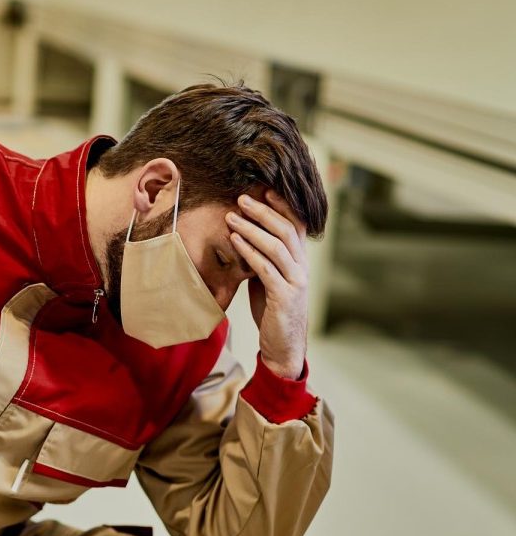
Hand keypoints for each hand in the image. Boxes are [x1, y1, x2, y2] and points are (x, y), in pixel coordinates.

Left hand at [225, 189, 308, 379]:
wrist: (283, 345)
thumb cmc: (273, 311)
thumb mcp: (269, 279)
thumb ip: (263, 259)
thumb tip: (244, 236)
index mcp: (300, 261)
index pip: (296, 225)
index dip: (282, 206)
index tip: (264, 189)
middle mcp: (302, 267)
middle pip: (286, 230)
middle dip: (263, 211)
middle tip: (242, 197)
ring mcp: (296, 281)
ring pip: (276, 246)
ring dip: (252, 228)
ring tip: (232, 216)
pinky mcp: (285, 296)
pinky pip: (266, 268)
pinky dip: (249, 251)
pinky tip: (235, 240)